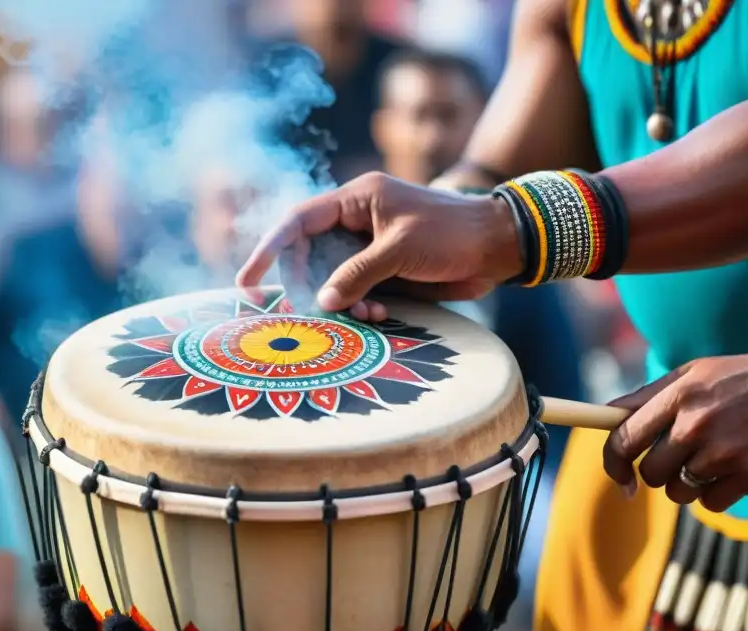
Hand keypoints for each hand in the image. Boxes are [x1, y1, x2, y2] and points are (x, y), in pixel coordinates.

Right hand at [236, 172, 522, 320]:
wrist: (498, 247)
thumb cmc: (452, 234)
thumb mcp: (401, 249)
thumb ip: (357, 274)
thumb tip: (322, 300)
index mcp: (357, 199)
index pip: (298, 221)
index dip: (269, 249)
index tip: (249, 280)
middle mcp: (358, 220)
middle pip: (309, 253)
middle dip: (308, 284)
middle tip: (310, 311)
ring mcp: (370, 246)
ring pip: (332, 277)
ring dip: (340, 300)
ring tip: (362, 315)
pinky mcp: (385, 269)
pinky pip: (356, 290)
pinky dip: (361, 306)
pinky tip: (379, 315)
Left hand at [603, 351, 747, 511]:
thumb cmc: (737, 379)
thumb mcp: (688, 375)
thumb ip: (644, 398)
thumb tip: (604, 417)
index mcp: (677, 397)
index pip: (623, 440)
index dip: (613, 463)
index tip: (621, 476)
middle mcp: (696, 426)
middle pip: (650, 473)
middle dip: (658, 471)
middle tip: (679, 457)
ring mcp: (725, 454)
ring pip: (678, 493)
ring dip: (686, 483)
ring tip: (710, 458)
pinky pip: (711, 505)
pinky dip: (715, 494)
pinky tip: (731, 469)